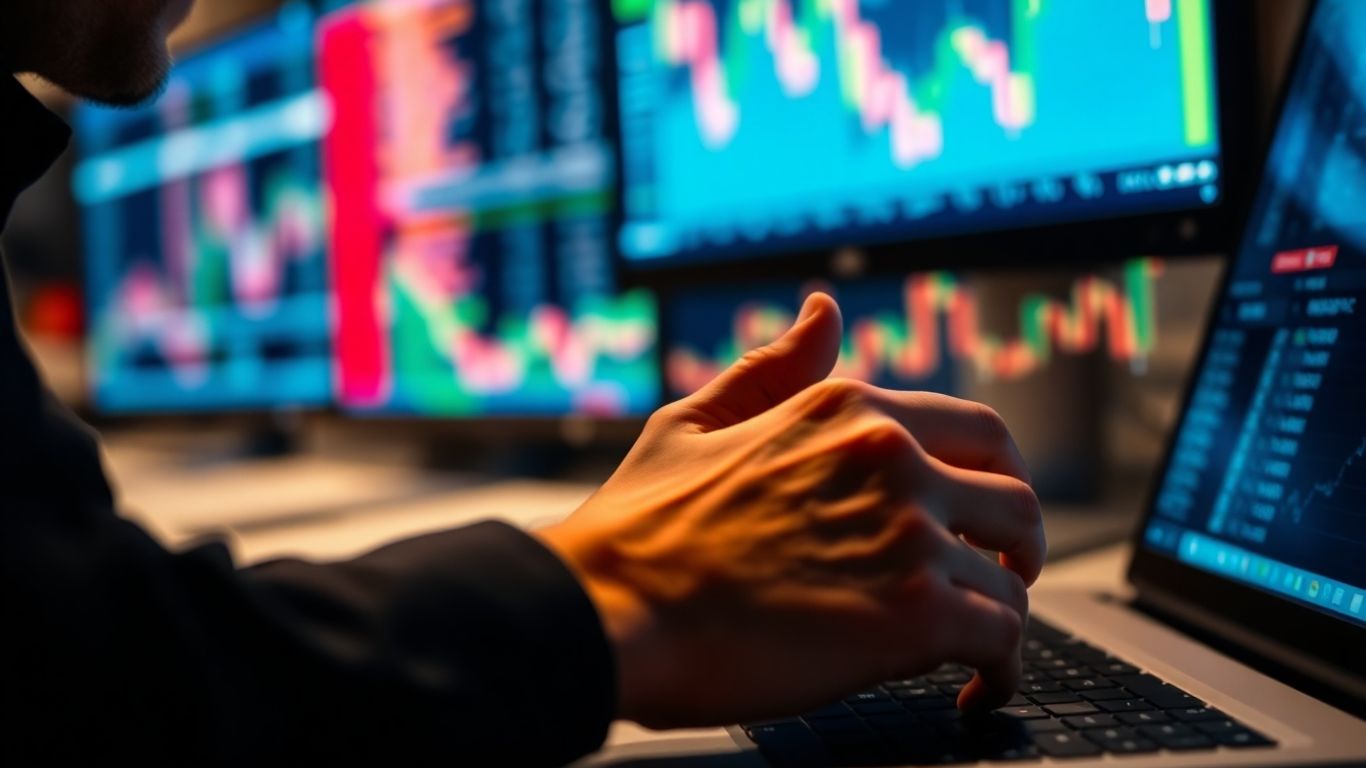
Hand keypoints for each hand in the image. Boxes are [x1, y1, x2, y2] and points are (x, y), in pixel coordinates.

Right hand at [537, 293, 1044, 728]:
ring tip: (974, 652)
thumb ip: (772, 370)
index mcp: (846, 409)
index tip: (984, 517)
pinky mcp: (913, 612)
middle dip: (1016, 547)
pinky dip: (1000, 670)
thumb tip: (823, 310)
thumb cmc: (636, 530)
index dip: (995, 479)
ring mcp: (907, 531)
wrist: (606, 611)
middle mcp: (891, 456)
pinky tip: (973, 689)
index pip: (977, 431)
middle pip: (1016, 500)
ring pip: (1012, 578)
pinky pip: (1002, 639)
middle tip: (998, 581)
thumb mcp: (694, 423)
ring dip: (998, 618)